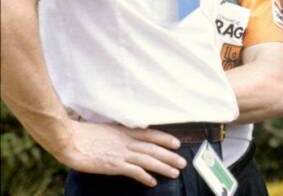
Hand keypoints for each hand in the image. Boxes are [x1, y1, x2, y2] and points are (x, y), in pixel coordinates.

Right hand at [56, 121, 184, 186]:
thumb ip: (117, 135)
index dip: (166, 139)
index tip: (177, 143)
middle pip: (154, 149)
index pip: (151, 134)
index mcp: (125, 131)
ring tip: (175, 172)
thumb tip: (122, 138)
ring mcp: (121, 153)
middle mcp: (126, 141)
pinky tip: (152, 182)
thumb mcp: (105, 129)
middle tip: (183, 162)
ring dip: (164, 167)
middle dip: (170, 156)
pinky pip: (134, 171)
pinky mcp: (114, 165)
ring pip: (149, 160)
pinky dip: (145, 177)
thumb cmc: (82, 134)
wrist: (69, 139)